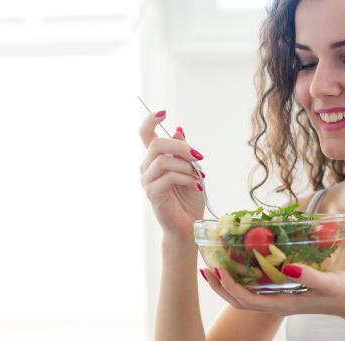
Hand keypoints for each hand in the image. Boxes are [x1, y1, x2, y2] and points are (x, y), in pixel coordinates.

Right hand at [137, 111, 205, 243]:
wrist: (190, 224)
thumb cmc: (189, 197)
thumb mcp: (191, 169)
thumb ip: (184, 151)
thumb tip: (179, 130)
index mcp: (155, 159)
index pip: (145, 134)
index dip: (151, 120)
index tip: (163, 112)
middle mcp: (147, 168)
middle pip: (156, 143)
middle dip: (181, 146)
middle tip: (198, 156)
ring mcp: (147, 181)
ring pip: (163, 160)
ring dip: (185, 166)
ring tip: (198, 177)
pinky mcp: (152, 194)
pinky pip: (168, 177)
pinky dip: (185, 178)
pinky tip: (195, 185)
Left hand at [200, 263, 344, 327]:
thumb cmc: (342, 292)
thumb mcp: (330, 282)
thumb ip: (311, 277)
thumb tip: (288, 268)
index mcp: (282, 305)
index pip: (246, 300)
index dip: (229, 287)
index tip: (218, 269)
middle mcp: (275, 304)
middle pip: (237, 301)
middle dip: (219, 286)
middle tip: (205, 267)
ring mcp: (277, 300)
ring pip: (243, 297)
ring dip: (225, 284)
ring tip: (212, 267)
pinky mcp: (281, 293)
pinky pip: (254, 290)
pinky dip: (240, 280)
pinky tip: (236, 266)